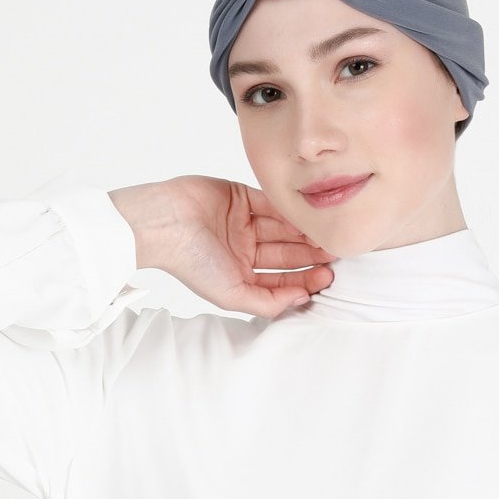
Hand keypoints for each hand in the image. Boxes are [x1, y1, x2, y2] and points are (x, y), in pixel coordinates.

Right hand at [108, 175, 336, 318]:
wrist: (162, 224)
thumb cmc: (190, 262)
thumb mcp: (231, 294)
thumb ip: (268, 302)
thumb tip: (302, 300)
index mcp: (241, 273)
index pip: (281, 278)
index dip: (305, 279)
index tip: (327, 278)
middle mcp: (244, 249)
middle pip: (287, 253)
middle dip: (311, 255)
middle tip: (336, 253)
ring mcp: (243, 222)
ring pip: (283, 228)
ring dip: (304, 233)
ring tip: (327, 237)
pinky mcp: (241, 196)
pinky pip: (271, 203)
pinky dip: (289, 210)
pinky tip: (309, 217)